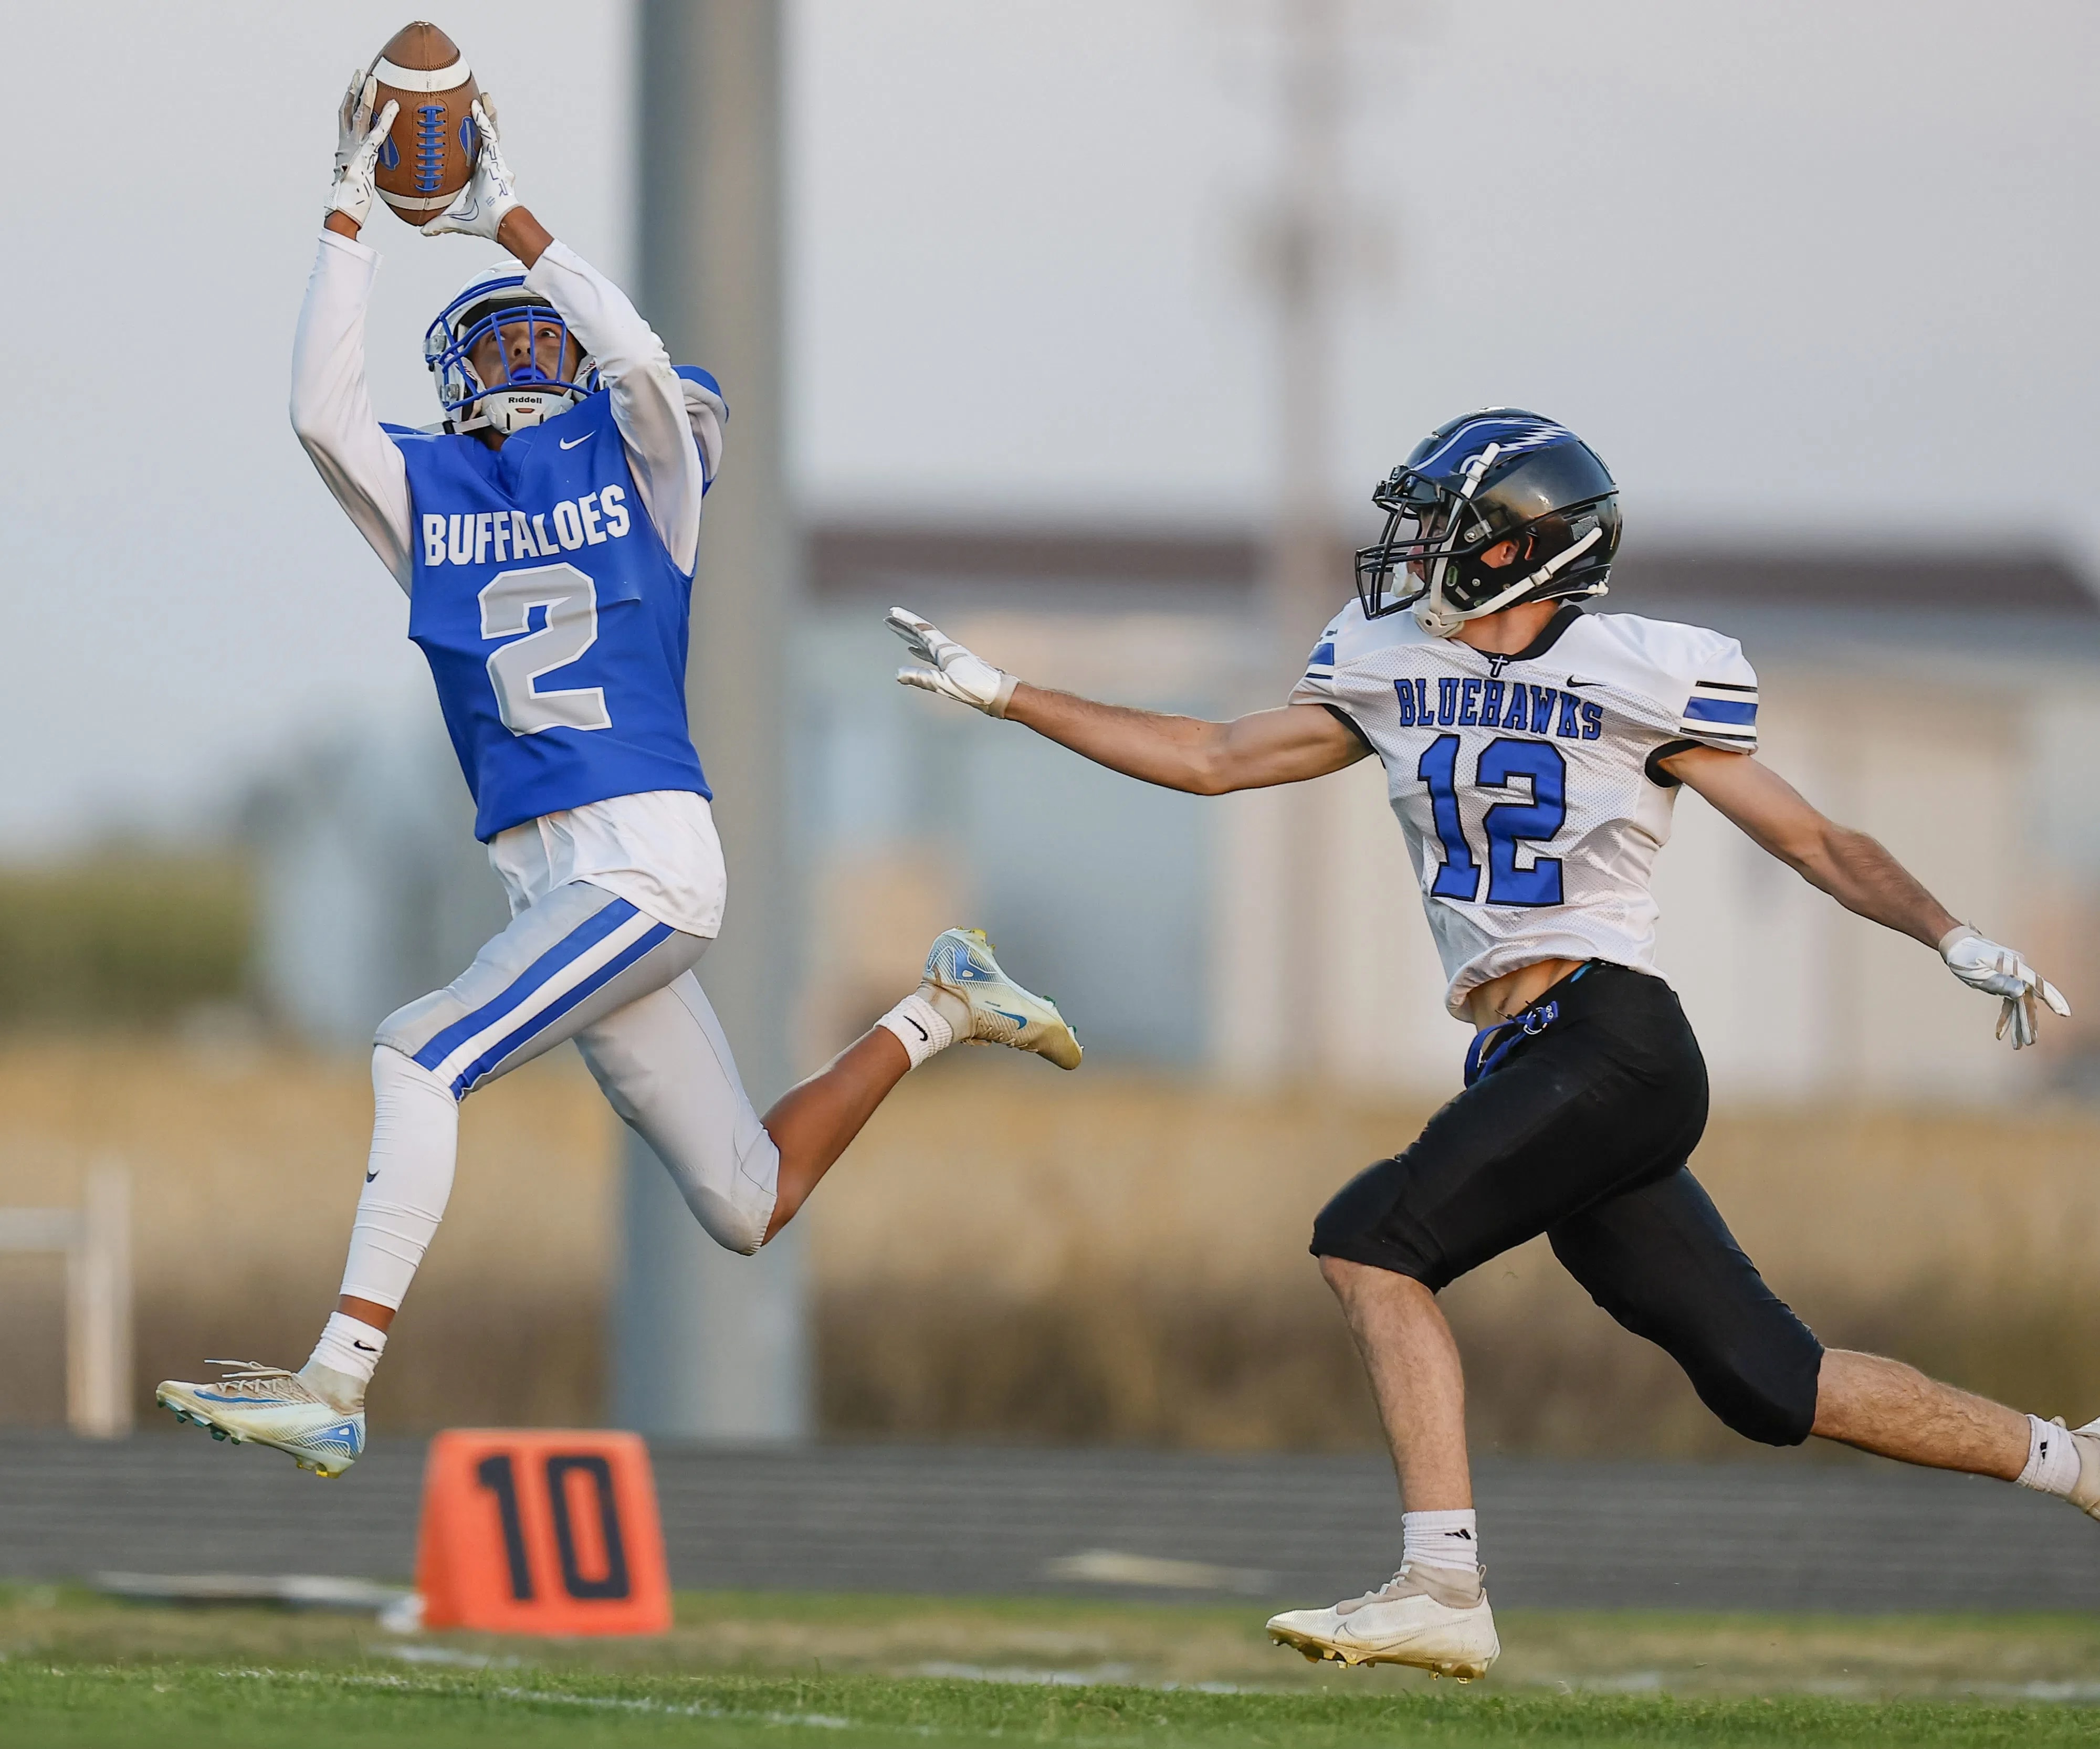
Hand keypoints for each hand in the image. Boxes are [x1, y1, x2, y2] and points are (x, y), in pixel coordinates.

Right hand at [326, 69, 396, 230]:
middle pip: (348, 109)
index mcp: (344, 149)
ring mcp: (354, 148)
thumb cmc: (351, 202)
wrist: (342, 211)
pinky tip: (394, 106)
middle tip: (360, 72)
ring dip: (367, 95)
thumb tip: (371, 172)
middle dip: (354, 89)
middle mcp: (346, 144)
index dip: (349, 101)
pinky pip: (378, 132)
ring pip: (360, 114)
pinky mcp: (365, 155)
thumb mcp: (359, 180)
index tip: (354, 87)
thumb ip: (365, 170)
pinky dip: (386, 118)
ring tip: (373, 78)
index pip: (345, 119)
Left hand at [422, 97, 520, 241]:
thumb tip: (424, 230)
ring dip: (484, 114)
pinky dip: (483, 119)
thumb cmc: (486, 223)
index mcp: (478, 175)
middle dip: (479, 122)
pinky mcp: (496, 159)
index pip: (471, 153)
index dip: (466, 141)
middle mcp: (486, 165)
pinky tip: (477, 105)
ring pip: (488, 132)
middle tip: (470, 106)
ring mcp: (493, 160)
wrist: (502, 224)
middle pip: (481, 138)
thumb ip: (441, 223)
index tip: (458, 131)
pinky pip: (489, 134)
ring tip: (479, 97)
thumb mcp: (458, 221)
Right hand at [888, 608, 1017, 716]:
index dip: (907, 621)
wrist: (998, 694)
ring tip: (898, 631)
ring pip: (925, 643)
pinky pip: (931, 655)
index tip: (893, 611)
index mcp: (946, 650)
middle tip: (888, 618)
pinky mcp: (953, 667)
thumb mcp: (945, 684)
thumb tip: (898, 673)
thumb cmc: (975, 689)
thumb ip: (922, 678)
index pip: (922, 630)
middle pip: (922, 633)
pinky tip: (914, 652)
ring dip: (910, 637)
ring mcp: (950, 658)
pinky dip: (920, 651)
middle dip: (904, 626)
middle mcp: (948, 650)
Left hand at [1939, 926, 2070, 1048]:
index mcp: (2015, 967)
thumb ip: (2000, 982)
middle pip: (2028, 999)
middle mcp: (2018, 971)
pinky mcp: (2005, 981)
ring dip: (2019, 1023)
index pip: (2038, 985)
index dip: (2053, 999)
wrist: (1955, 944)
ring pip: (2020, 1003)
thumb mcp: (1979, 972)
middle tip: (2029, 1042)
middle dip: (2029, 1022)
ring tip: (2019, 1045)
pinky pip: (2009, 1002)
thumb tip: (2022, 992)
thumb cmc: (1965, 956)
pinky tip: (2002, 1033)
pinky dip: (2006, 1016)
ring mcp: (2012, 977)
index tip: (2064, 1013)